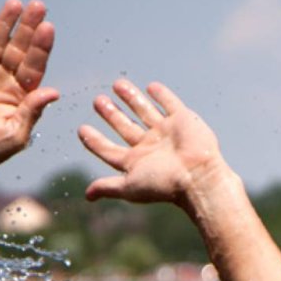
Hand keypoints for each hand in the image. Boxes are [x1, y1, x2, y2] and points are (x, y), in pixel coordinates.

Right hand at [0, 0, 58, 181]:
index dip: (42, 47)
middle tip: (39, 7)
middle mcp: (4, 82)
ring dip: (5, 24)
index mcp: (22, 96)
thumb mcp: (15, 134)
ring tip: (15, 4)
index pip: (35, 66)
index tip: (50, 28)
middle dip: (29, 29)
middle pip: (19, 49)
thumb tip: (54, 92)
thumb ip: (32, 111)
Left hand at [79, 80, 227, 208]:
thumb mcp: (130, 186)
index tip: (82, 130)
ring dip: (131, 98)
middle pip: (126, 127)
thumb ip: (109, 187)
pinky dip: (162, 95)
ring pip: (144, 111)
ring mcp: (167, 132)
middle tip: (97, 101)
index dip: (96, 141)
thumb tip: (87, 196)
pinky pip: (170, 104)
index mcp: (137, 162)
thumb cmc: (165, 184)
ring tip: (117, 84)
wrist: (198, 175)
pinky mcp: (183, 120)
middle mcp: (151, 146)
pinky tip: (151, 87)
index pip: (110, 150)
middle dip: (111, 115)